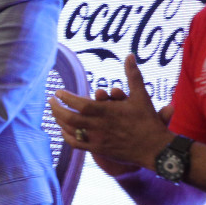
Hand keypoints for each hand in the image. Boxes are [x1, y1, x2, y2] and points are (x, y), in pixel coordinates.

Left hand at [48, 55, 173, 171]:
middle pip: (69, 117)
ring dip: (59, 121)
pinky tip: (63, 130)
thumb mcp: (141, 95)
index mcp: (106, 111)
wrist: (155, 148)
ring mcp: (97, 139)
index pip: (79, 103)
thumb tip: (130, 54)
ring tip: (54, 113)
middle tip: (50, 101)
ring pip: (70, 130)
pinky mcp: (98, 149)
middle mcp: (98, 126)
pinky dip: (66, 137)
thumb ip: (132, 75)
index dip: (65, 97)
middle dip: (56, 108)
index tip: (57, 92)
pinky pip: (76, 144)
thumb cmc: (148, 121)